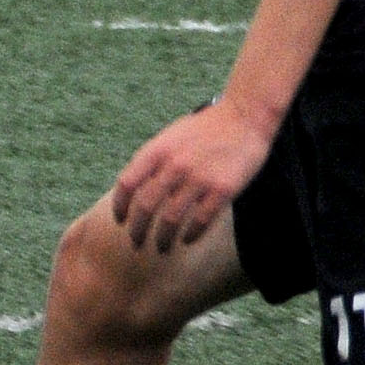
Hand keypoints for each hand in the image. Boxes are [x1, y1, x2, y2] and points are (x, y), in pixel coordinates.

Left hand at [110, 104, 274, 255]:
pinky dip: (191, 234)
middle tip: (137, 243)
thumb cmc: (204, 128)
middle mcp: (173, 165)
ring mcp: (198, 178)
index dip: (121, 206)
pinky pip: (201, 220)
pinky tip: (188, 240)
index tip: (121, 221)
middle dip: (138, 230)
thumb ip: (151, 160)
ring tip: (162, 248)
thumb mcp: (169, 136)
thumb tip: (133, 188)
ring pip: (171, 219)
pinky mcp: (222, 189)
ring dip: (163, 238)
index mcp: (156, 151)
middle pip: (146, 207)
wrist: (243, 117)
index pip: (127, 184)